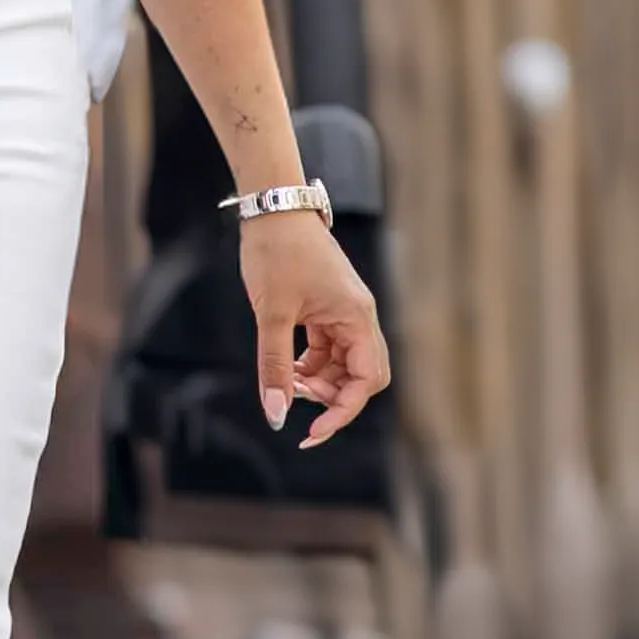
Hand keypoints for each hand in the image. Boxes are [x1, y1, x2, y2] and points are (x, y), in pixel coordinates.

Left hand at [241, 211, 390, 448]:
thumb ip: (274, 366)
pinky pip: (328, 350)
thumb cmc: (276, 252)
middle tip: (296, 400)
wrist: (273, 207)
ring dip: (318, 382)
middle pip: (361, 376)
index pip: (366, 381)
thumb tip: (276, 414)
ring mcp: (345, 313)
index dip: (343, 412)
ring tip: (285, 381)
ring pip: (342, 365)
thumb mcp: (271, 313)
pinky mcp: (328, 308)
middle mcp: (359, 317)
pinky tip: (286, 366)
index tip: (312, 431)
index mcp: (357, 318)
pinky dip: (309, 364)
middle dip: (332, 397)